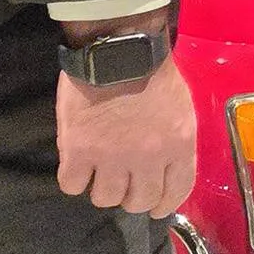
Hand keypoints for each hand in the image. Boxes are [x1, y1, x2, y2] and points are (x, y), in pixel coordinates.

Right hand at [55, 7, 196, 216]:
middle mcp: (148, 158)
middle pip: (139, 201)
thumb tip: (167, 166)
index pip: (176, 191)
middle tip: (123, 183)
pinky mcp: (78, 151)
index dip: (164, 203)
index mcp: (178, 145)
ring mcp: (112, 157)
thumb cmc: (153, 72)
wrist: (117, 48)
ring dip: (102, 188)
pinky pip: (72, 185)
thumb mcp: (181, 108)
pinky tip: (77, 164)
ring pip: (105, 198)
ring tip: (99, 171)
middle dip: (132, 197)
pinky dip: (74, 178)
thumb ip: (175, 141)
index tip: (155, 205)